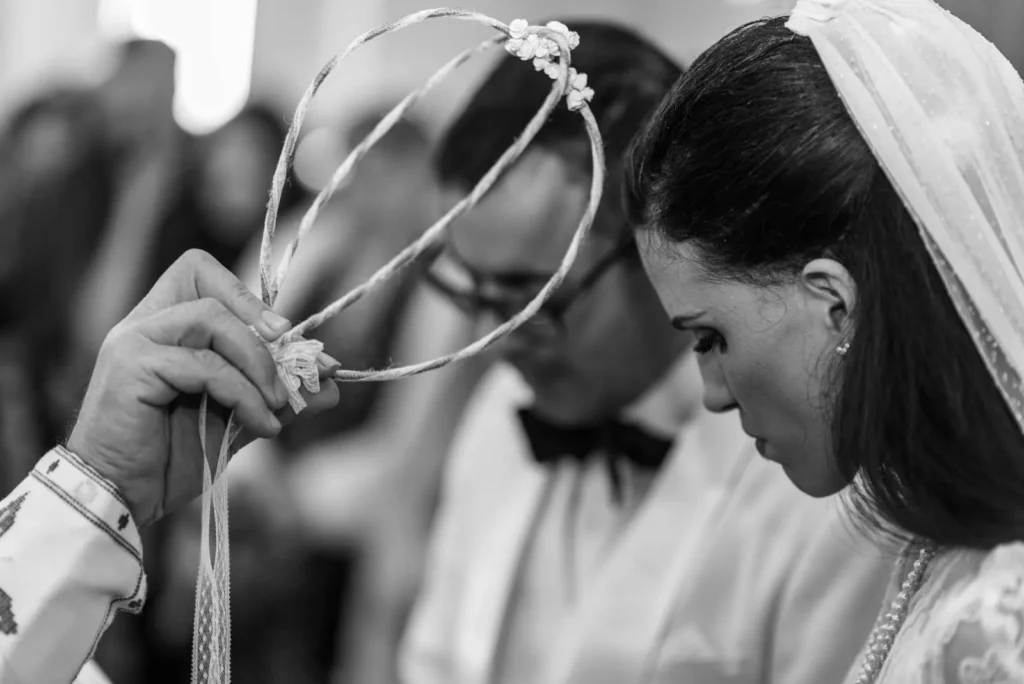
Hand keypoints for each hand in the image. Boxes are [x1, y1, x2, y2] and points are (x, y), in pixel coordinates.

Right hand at [67, 250, 339, 526]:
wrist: (124, 499)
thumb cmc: (171, 458)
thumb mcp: (237, 420)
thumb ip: (277, 397)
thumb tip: (332, 388)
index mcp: (165, 325)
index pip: (203, 272)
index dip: (249, 297)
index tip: (287, 336)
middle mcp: (144, 322)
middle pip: (204, 278)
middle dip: (257, 316)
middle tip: (291, 361)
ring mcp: (133, 341)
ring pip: (211, 319)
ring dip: (258, 362)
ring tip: (278, 405)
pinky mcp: (131, 367)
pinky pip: (204, 366)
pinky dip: (244, 394)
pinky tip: (262, 425)